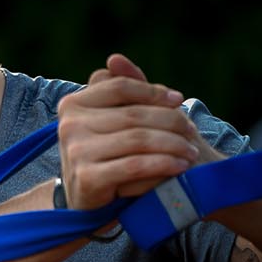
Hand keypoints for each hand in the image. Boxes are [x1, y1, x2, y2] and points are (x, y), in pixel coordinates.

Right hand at [55, 53, 208, 208]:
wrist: (84, 202)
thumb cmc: (102, 155)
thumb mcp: (107, 120)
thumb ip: (116, 90)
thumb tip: (116, 58)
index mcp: (72, 104)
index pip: (120, 87)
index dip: (153, 92)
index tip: (178, 101)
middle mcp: (69, 124)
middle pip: (134, 114)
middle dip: (170, 121)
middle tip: (192, 131)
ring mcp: (76, 151)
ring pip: (138, 139)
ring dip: (173, 144)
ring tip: (190, 151)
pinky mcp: (87, 177)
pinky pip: (135, 165)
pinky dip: (163, 164)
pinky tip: (180, 166)